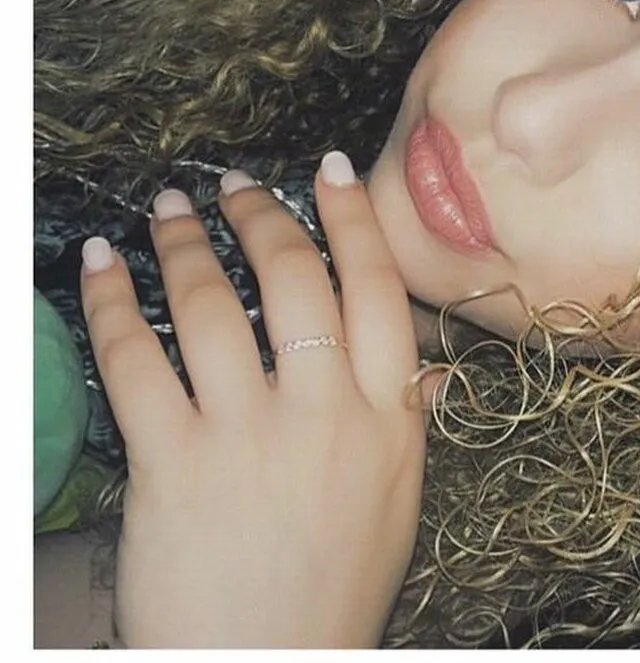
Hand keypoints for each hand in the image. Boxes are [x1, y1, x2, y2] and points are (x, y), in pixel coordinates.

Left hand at [80, 153, 423, 647]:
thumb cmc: (338, 583)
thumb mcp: (398, 497)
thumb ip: (407, 418)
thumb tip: (422, 362)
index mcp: (387, 415)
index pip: (375, 288)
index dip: (351, 219)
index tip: (327, 171)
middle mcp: (325, 412)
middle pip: (293, 278)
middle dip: (260, 215)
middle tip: (234, 185)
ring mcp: (247, 436)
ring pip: (212, 305)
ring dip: (183, 242)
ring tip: (168, 210)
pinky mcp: (172, 465)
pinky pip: (136, 361)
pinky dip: (112, 300)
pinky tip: (102, 262)